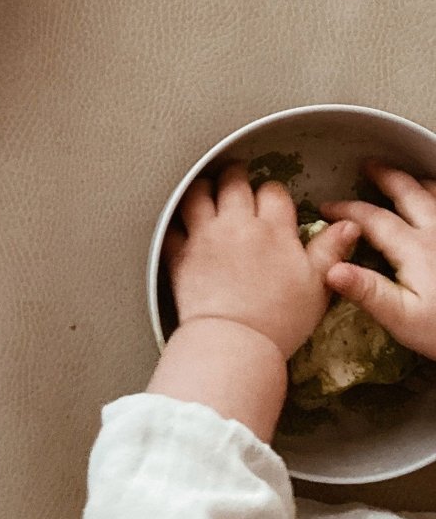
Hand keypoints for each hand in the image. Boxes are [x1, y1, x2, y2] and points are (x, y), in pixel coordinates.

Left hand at [167, 163, 358, 359]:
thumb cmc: (279, 320)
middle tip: (234, 177)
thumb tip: (348, 226)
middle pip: (233, 184)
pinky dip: (173, 222)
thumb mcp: (317, 285)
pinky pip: (171, 227)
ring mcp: (205, 237)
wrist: (235, 341)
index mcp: (274, 230)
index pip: (273, 192)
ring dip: (201, 188)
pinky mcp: (180, 254)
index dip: (271, 193)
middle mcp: (238, 226)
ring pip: (198, 194)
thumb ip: (329, 251)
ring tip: (204, 188)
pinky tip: (177, 222)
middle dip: (235, 177)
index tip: (269, 199)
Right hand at [322, 161, 435, 358]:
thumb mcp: (401, 318)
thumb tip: (330, 269)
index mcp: (414, 249)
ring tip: (408, 180)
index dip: (347, 210)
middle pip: (410, 193)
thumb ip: (366, 291)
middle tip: (370, 166)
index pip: (373, 219)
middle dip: (387, 177)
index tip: (326, 207)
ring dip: (419, 183)